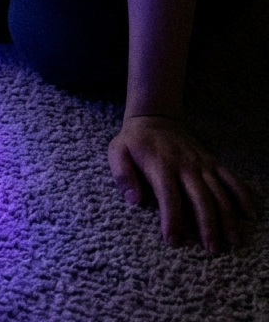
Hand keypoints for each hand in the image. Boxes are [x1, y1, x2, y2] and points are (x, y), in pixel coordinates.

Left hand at [108, 114, 257, 251]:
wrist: (154, 118)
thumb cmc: (134, 142)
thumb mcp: (117, 151)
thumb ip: (121, 174)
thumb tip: (134, 200)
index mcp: (160, 164)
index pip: (168, 196)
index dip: (172, 219)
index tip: (173, 241)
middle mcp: (184, 164)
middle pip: (200, 197)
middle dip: (207, 224)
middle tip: (212, 248)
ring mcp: (202, 163)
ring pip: (220, 191)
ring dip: (228, 216)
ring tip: (233, 240)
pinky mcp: (212, 162)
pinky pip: (232, 179)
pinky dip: (243, 195)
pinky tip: (251, 214)